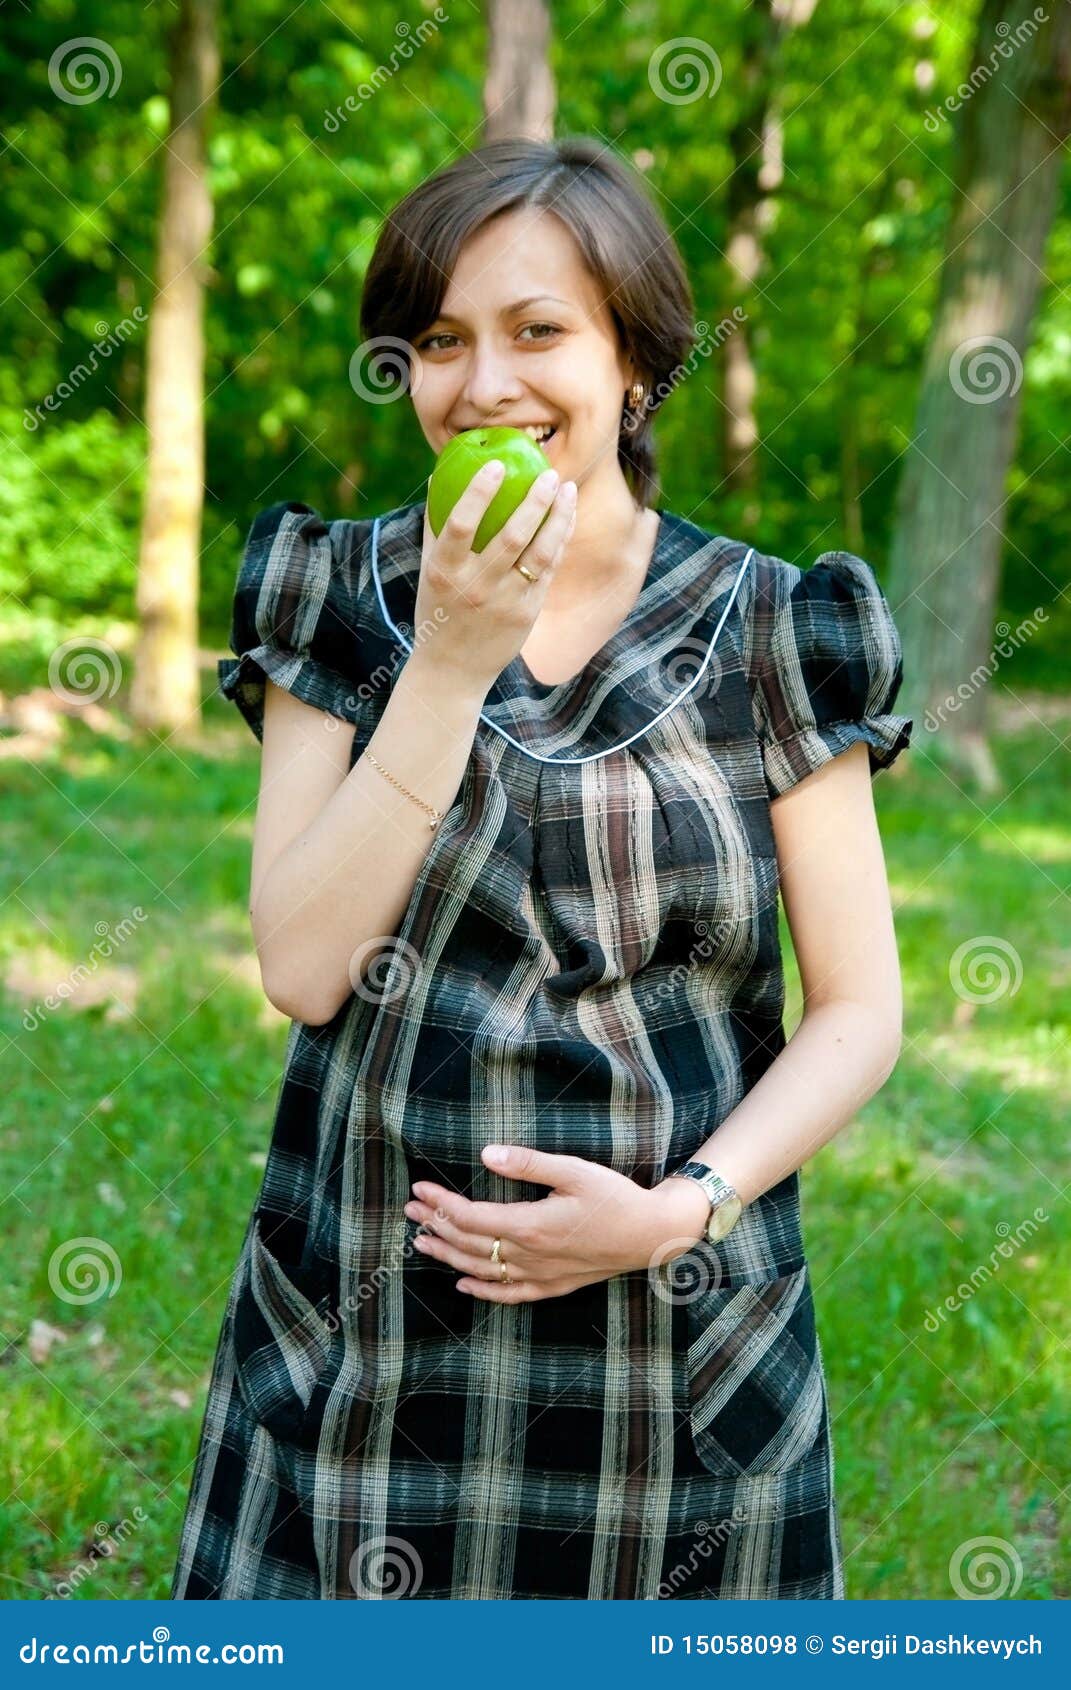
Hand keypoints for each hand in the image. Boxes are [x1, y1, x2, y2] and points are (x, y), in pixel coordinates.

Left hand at [402, 1144, 712, 1303]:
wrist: (651, 1234)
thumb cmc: (614, 1197)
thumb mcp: (572, 1170)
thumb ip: (527, 1164)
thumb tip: (486, 1154)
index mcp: (530, 1225)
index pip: (469, 1217)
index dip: (440, 1204)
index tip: (419, 1188)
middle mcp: (528, 1255)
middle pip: (469, 1243)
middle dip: (436, 1225)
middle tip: (411, 1209)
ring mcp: (539, 1275)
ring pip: (481, 1270)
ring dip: (448, 1256)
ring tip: (421, 1242)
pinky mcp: (552, 1285)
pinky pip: (508, 1294)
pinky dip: (482, 1290)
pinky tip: (464, 1283)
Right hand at [412, 462, 577, 689]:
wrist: (453, 669)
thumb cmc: (438, 609)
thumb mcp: (429, 570)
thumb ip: (435, 524)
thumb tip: (441, 473)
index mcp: (443, 571)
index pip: (461, 524)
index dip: (479, 492)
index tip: (497, 464)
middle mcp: (475, 587)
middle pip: (511, 536)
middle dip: (535, 501)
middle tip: (549, 473)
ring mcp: (504, 602)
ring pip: (540, 553)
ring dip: (558, 518)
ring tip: (567, 489)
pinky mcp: (527, 613)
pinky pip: (548, 569)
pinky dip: (560, 540)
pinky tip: (566, 517)